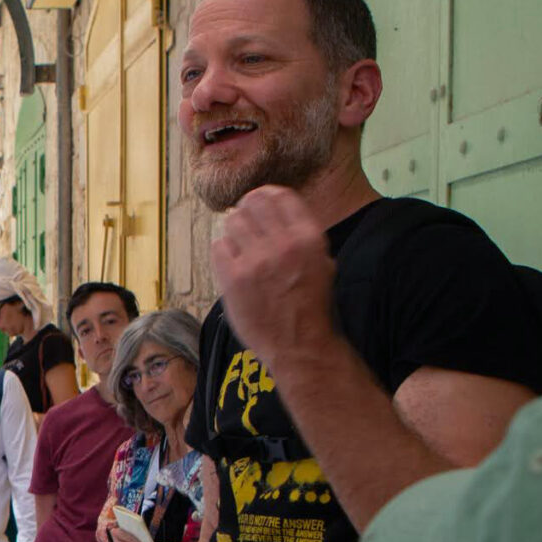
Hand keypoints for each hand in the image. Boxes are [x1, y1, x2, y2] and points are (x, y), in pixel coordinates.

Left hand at [211, 183, 339, 379]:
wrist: (299, 346)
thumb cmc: (311, 306)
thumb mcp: (322, 262)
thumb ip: (301, 235)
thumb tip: (275, 208)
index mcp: (309, 238)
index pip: (281, 196)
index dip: (267, 195)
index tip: (260, 201)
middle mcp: (283, 245)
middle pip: (253, 203)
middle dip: (248, 209)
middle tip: (246, 221)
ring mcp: (256, 261)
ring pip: (233, 222)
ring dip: (235, 230)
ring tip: (241, 246)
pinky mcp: (233, 279)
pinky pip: (218, 246)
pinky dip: (224, 252)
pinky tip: (233, 264)